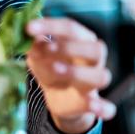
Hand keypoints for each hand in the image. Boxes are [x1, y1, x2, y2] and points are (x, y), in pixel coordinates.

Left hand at [26, 18, 115, 133]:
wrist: (57, 97)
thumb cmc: (50, 66)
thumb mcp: (38, 54)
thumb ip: (33, 46)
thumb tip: (26, 37)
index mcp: (81, 40)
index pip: (70, 27)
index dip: (50, 26)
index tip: (28, 27)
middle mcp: (93, 59)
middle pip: (95, 49)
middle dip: (71, 47)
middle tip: (47, 48)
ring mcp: (95, 82)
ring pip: (101, 76)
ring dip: (78, 73)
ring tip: (56, 70)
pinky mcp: (94, 104)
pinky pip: (108, 107)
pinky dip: (103, 107)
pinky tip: (93, 105)